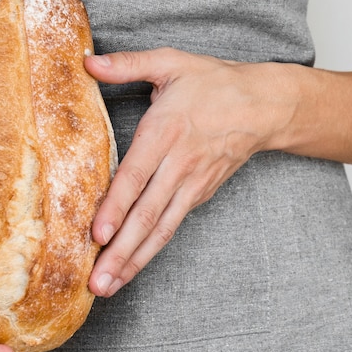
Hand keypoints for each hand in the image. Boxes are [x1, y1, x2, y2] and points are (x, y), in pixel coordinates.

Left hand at [85, 47, 293, 296]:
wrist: (264, 106)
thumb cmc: (214, 83)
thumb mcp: (171, 62)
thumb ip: (127, 64)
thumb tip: (86, 63)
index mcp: (166, 132)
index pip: (135, 175)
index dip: (116, 206)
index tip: (97, 235)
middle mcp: (178, 165)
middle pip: (147, 216)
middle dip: (119, 253)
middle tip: (95, 284)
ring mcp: (191, 186)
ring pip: (159, 231)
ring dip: (133, 261)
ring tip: (107, 288)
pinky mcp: (199, 197)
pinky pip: (170, 228)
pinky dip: (149, 251)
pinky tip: (130, 267)